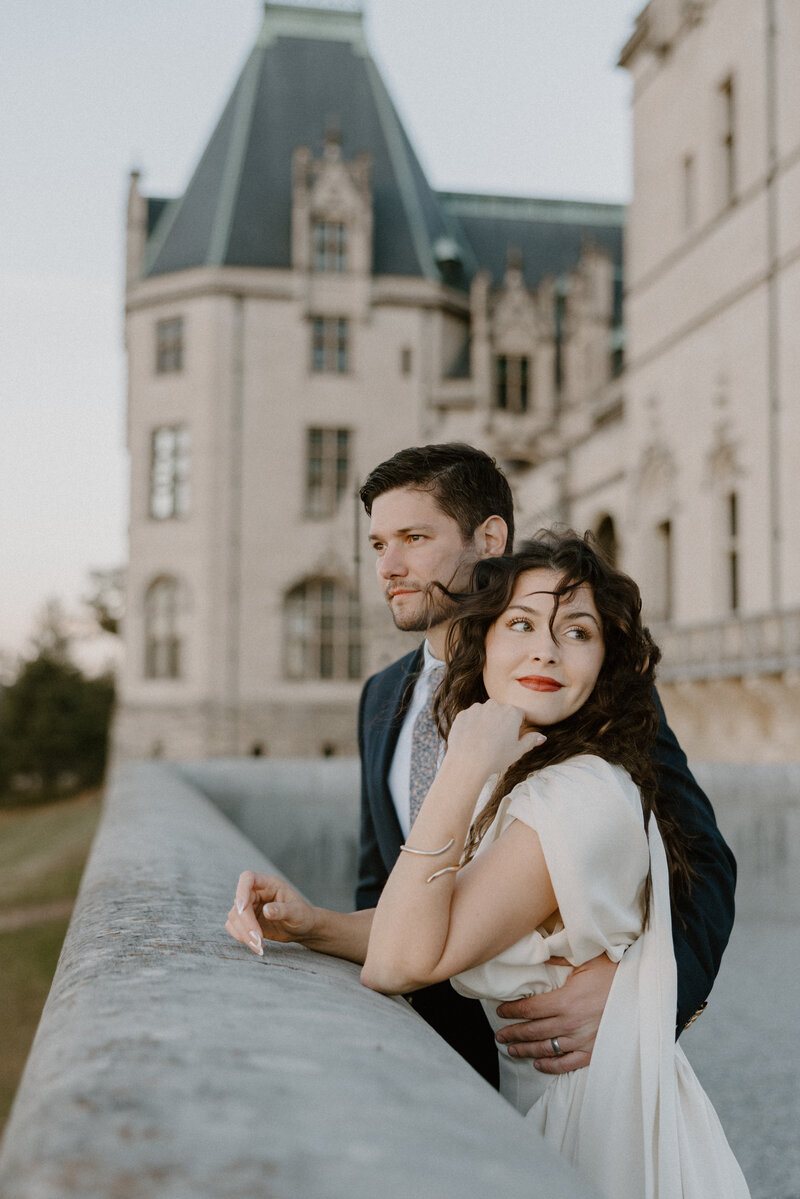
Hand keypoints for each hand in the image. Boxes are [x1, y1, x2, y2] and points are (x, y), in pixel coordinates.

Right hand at [225, 870, 316, 955]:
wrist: (302, 928)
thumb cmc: (302, 916)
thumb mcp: (297, 913)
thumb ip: (282, 910)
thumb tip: (266, 911)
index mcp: (269, 884)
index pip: (248, 878)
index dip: (241, 891)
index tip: (242, 909)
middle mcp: (256, 892)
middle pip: (239, 903)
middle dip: (246, 923)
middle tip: (258, 940)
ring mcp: (250, 906)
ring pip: (234, 916)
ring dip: (243, 933)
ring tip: (259, 947)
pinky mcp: (246, 920)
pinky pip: (234, 926)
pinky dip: (241, 936)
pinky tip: (255, 945)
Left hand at [446, 700, 545, 779]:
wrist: (468, 762)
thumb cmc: (496, 758)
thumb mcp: (518, 751)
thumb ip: (531, 741)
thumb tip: (542, 737)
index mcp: (512, 712)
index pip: (519, 715)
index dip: (516, 728)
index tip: (510, 739)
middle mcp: (494, 705)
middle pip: (501, 712)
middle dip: (501, 722)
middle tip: (496, 742)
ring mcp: (476, 708)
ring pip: (485, 713)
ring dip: (486, 723)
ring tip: (483, 742)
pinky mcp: (462, 714)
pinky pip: (470, 718)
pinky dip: (472, 726)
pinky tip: (472, 740)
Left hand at [494, 953, 616, 1073]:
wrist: (641, 991)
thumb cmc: (613, 972)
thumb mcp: (585, 960)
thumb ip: (558, 960)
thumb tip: (539, 955)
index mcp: (565, 1000)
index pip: (529, 1009)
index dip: (512, 1011)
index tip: (501, 1012)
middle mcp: (570, 1024)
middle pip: (533, 1031)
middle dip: (513, 1033)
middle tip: (499, 1036)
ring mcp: (581, 1040)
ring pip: (546, 1049)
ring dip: (526, 1050)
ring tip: (512, 1049)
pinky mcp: (593, 1051)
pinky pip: (567, 1063)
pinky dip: (551, 1066)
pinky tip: (539, 1064)